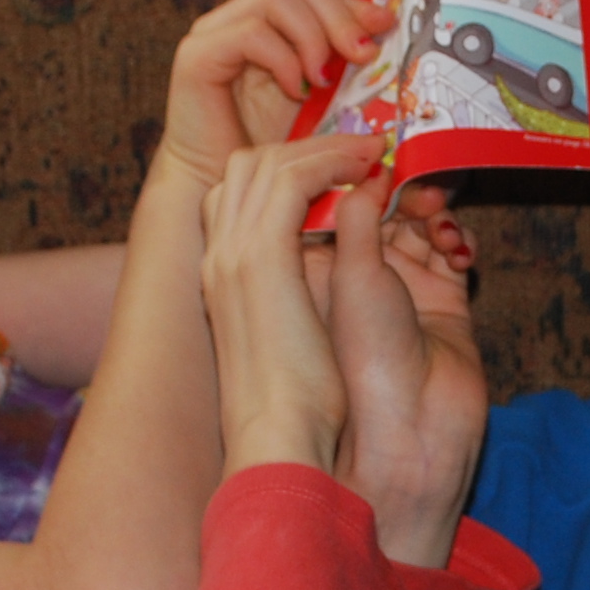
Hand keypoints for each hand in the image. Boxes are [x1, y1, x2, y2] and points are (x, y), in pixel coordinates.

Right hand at [166, 0, 392, 176]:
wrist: (226, 193)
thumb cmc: (277, 156)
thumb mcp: (327, 103)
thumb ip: (349, 69)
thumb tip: (388, 37)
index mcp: (273, 28)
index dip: (353, 5)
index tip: (384, 28)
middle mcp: (241, 20)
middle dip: (340, 18)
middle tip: (363, 57)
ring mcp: (216, 33)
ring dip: (312, 37)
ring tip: (322, 81)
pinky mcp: (197, 55)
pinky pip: (250, 33)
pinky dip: (283, 58)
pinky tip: (296, 91)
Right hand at [199, 133, 378, 478]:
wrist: (277, 441)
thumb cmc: (291, 413)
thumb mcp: (287, 348)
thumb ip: (294, 305)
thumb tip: (318, 286)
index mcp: (221, 279)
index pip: (238, 196)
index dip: (288, 173)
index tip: (338, 175)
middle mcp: (220, 257)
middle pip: (247, 167)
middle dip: (306, 149)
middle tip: (357, 152)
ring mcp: (236, 253)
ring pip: (270, 162)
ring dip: (326, 148)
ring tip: (370, 153)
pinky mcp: (264, 256)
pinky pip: (294, 179)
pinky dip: (332, 162)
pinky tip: (368, 170)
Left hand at [318, 166, 487, 566]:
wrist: (369, 446)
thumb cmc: (325, 367)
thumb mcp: (323, 275)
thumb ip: (347, 215)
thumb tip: (367, 172)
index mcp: (289, 259)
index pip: (309, 187)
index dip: (336, 160)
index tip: (370, 143)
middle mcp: (337, 270)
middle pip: (365, 197)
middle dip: (388, 179)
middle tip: (411, 170)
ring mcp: (389, 287)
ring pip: (412, 218)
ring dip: (428, 206)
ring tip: (436, 214)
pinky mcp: (437, 303)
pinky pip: (449, 251)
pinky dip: (455, 239)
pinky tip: (457, 249)